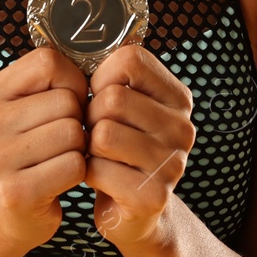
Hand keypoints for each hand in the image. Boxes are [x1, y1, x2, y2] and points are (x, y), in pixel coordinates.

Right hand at [0, 45, 89, 256]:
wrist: (6, 214)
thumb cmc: (29, 152)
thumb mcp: (26, 109)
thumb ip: (50, 80)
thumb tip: (100, 52)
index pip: (48, 62)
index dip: (71, 81)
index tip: (64, 102)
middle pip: (66, 101)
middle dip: (77, 120)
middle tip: (61, 140)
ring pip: (73, 132)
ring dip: (78, 148)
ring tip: (59, 158)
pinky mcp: (17, 192)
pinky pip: (74, 166)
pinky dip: (78, 172)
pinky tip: (59, 180)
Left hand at [84, 45, 194, 249]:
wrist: (132, 212)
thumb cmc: (118, 150)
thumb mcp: (122, 106)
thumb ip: (111, 76)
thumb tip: (73, 44)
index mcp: (178, 98)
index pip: (131, 60)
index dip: (102, 76)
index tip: (100, 95)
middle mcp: (183, 128)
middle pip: (113, 98)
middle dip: (91, 115)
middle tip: (97, 133)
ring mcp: (172, 163)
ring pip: (103, 133)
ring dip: (88, 146)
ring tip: (99, 155)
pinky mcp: (153, 195)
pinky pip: (98, 169)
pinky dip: (88, 173)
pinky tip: (101, 179)